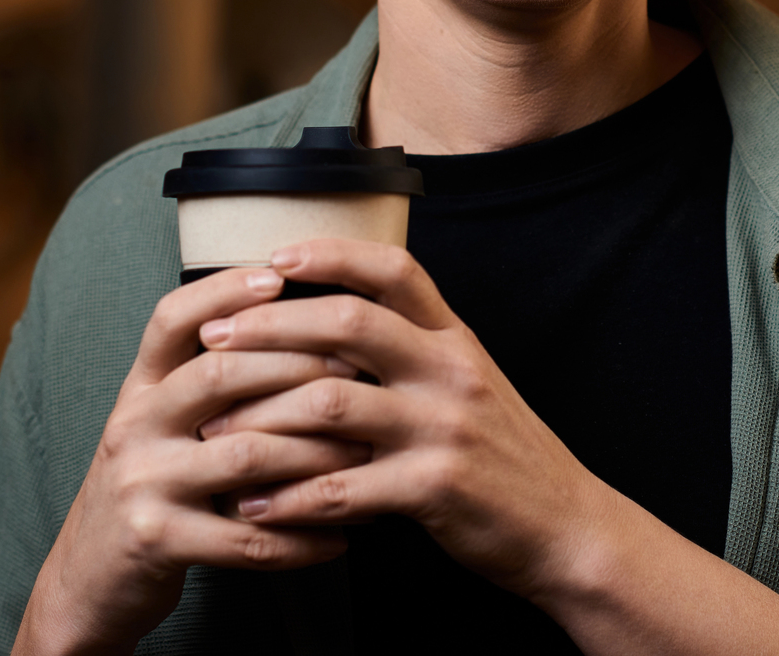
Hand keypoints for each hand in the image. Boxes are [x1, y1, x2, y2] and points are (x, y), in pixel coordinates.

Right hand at [14, 268, 370, 655]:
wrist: (87, 582)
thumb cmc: (151, 489)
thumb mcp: (161, 425)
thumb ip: (207, 382)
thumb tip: (293, 325)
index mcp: (139, 389)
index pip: (172, 319)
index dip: (223, 290)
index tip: (280, 275)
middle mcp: (133, 425)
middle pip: (219, 374)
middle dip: (297, 367)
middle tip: (359, 371)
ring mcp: (141, 483)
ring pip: (244, 454)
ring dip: (315, 453)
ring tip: (366, 453)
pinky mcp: (157, 542)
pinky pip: (245, 538)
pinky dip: (300, 537)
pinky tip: (340, 537)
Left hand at [195, 239, 618, 602]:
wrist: (566, 525)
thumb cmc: (503, 454)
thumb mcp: (468, 381)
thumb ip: (412, 347)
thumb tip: (330, 322)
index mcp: (454, 338)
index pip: (392, 268)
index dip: (330, 253)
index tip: (272, 257)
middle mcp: (451, 370)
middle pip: (348, 323)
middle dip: (268, 327)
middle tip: (212, 339)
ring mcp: (444, 427)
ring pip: (331, 405)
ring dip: (260, 418)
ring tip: (213, 433)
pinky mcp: (435, 487)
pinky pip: (343, 488)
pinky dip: (289, 499)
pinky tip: (255, 507)